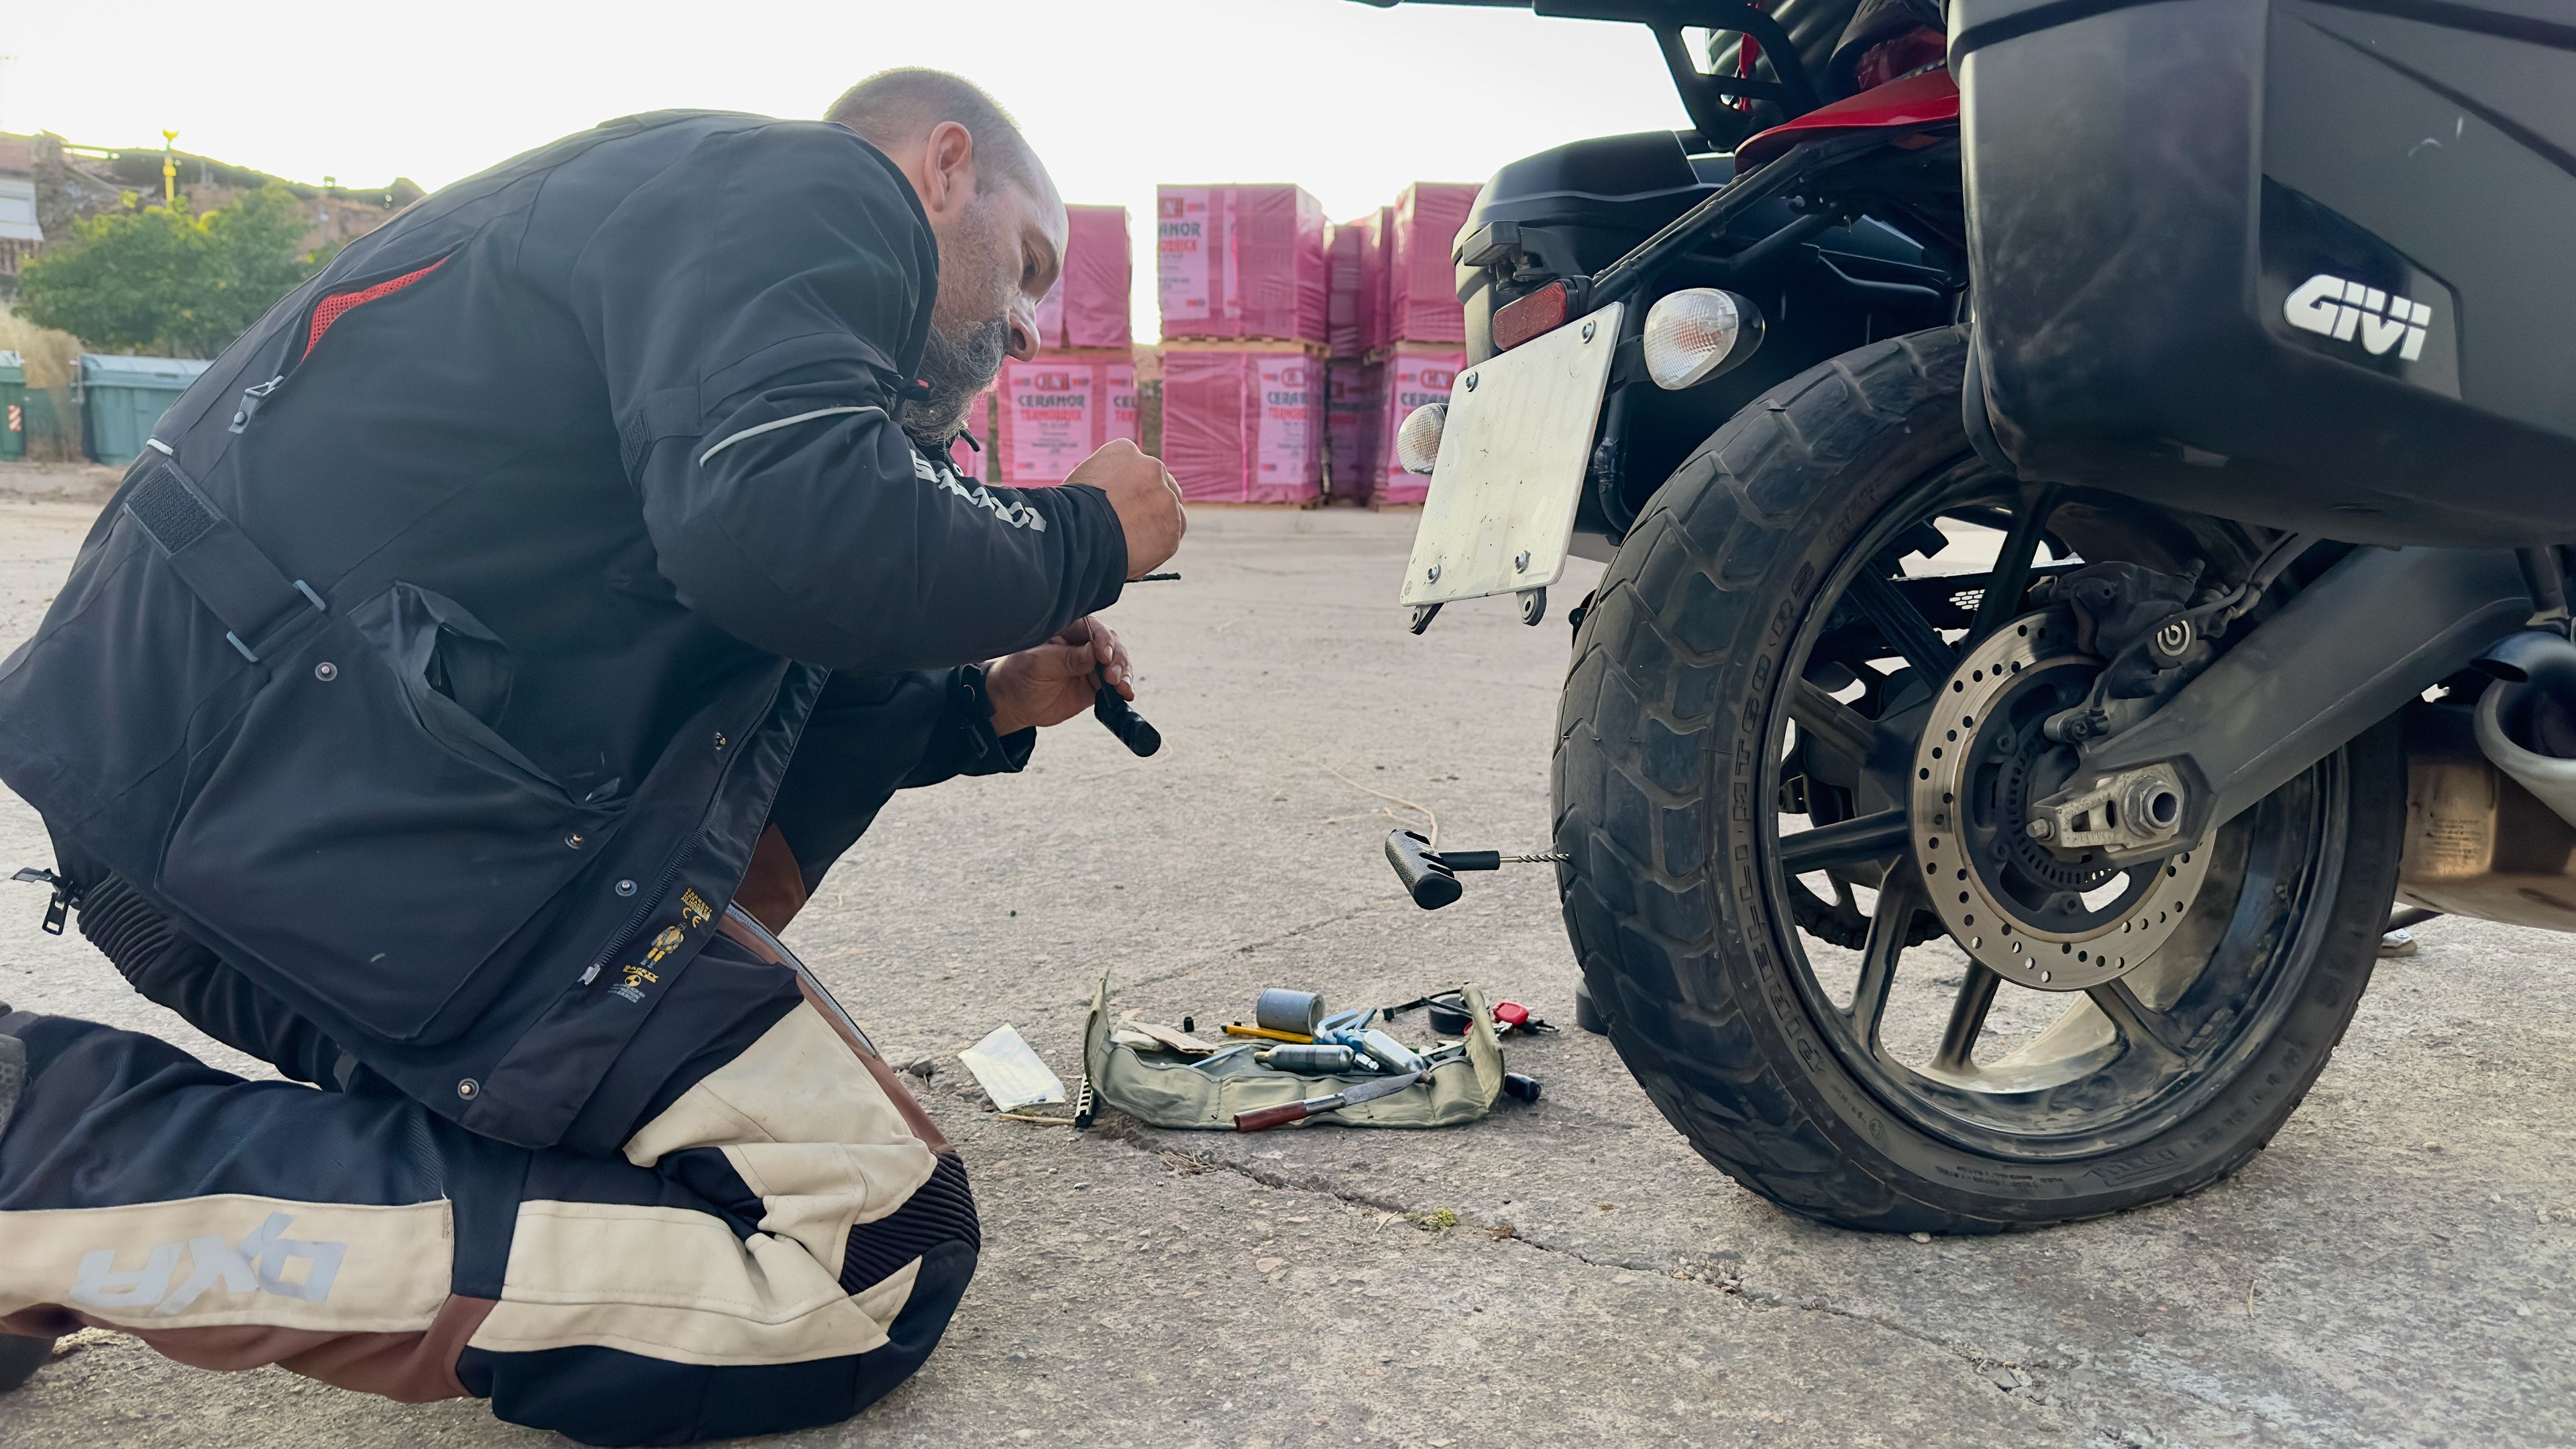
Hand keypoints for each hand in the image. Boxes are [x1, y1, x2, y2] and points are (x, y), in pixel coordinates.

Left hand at [985, 617, 1131, 735]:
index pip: (1091, 627)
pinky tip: (1126, 694)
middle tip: (1114, 676)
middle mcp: (1081, 643)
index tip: (1104, 656)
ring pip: (1116, 663)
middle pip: (1110, 643)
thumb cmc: (1018, 676)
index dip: (1102, 640)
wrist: (1012, 704)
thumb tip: (1096, 653)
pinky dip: (1123, 688)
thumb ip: (1068, 659)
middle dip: (1117, 658)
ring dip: (1124, 673)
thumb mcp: (1039, 664)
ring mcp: (1089, 664)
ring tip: (1122, 688)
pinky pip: (1114, 684)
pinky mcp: (1094, 684)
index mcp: (1065, 629)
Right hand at [1067, 439, 1184, 578]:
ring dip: (1157, 525)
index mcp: (1123, 451)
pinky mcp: (1174, 526)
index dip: (1130, 488)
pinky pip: (1170, 538)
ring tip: (1133, 545)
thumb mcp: (1080, 484)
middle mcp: (1151, 467)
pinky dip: (1157, 549)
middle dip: (1151, 502)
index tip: (1122, 503)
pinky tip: (1136, 557)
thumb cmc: (1067, 513)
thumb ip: (1103, 483)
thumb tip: (1109, 498)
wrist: (1078, 535)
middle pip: (1161, 485)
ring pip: (1171, 512)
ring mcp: (1166, 497)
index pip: (1136, 467)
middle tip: (1135, 523)